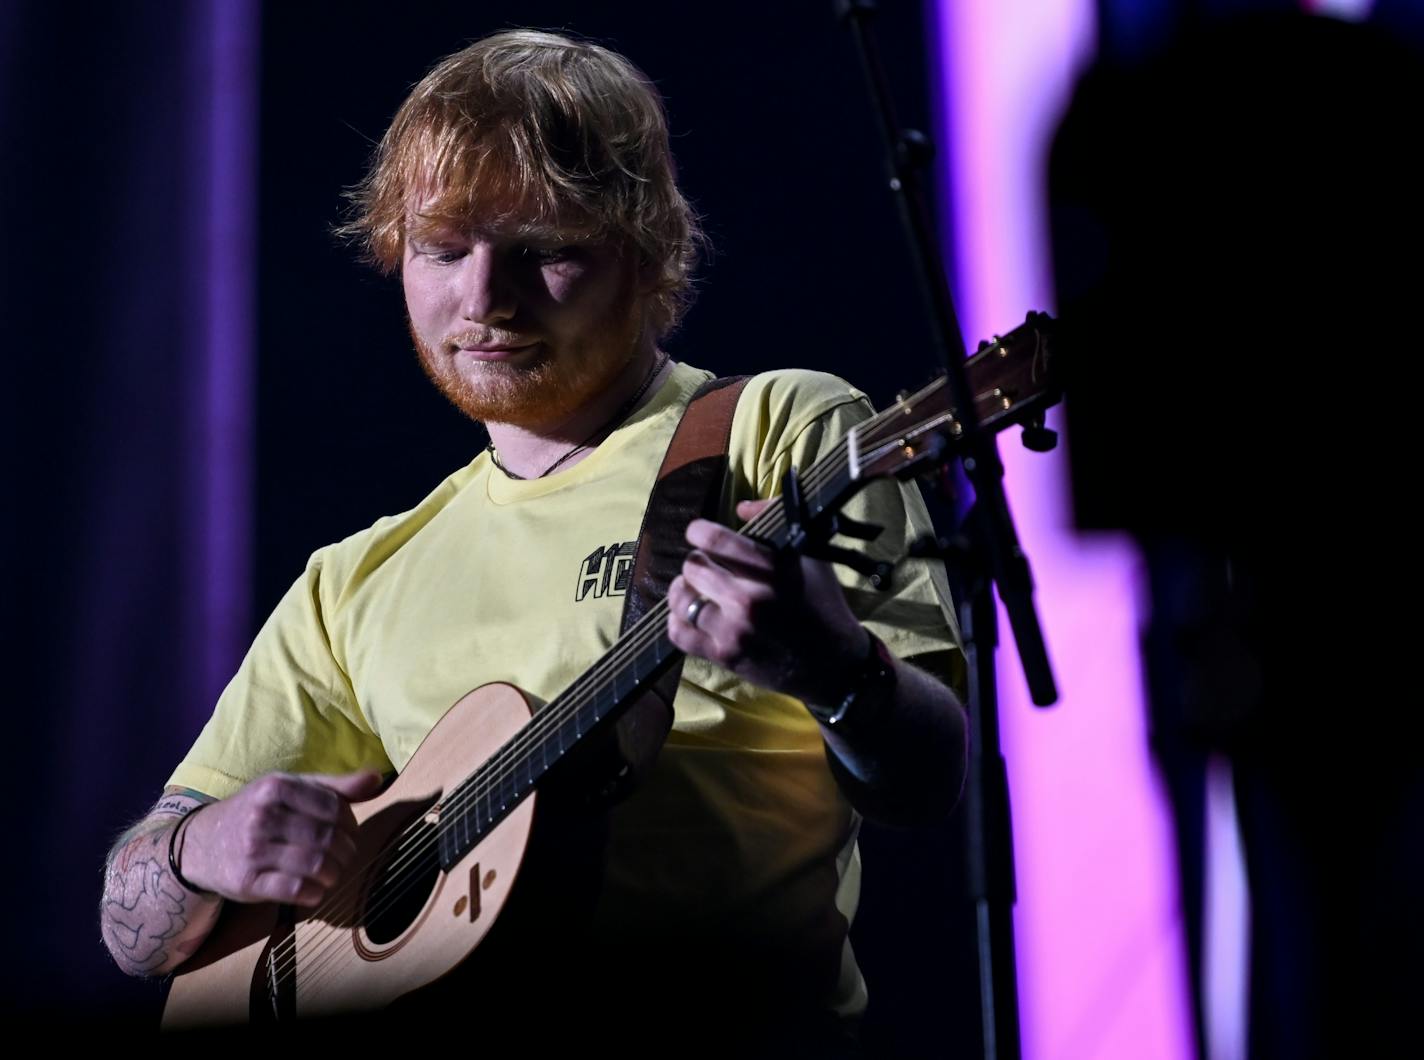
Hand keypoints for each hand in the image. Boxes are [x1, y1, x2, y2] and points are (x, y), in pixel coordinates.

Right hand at [177, 770, 382, 906]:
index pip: (334, 807)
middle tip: (344, 857)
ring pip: (315, 865)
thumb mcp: (290, 790)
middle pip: (328, 838)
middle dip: (346, 852)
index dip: (351, 824)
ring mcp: (252, 849)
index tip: (350, 833)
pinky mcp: (245, 881)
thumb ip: (335, 787)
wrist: (200, 843)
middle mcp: (263, 815)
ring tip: (332, 873)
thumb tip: (376, 778)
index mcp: (277, 787)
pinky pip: (294, 890)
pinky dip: (314, 893)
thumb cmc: (257, 812)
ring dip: (333, 874)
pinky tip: (314, 890)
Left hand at [666, 499, 868, 706]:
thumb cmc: (823, 603)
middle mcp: (750, 599)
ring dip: (683, 590)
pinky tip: (687, 614)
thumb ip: (777, 523)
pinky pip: (679, 633)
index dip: (698, 531)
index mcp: (773, 570)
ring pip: (682, 599)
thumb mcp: (812, 557)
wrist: (835, 664)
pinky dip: (676, 621)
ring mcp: (735, 630)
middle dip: (696, 561)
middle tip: (703, 565)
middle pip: (694, 567)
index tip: (697, 532)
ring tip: (691, 588)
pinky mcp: (725, 656)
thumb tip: (740, 507)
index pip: (716, 540)